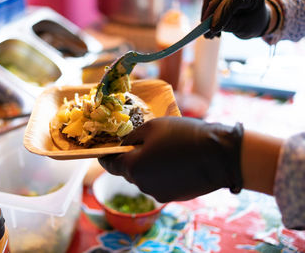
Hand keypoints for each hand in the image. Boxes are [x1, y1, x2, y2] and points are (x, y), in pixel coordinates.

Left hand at [98, 117, 243, 201]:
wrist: (219, 156)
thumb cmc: (183, 136)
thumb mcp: (153, 127)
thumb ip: (132, 137)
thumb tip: (125, 145)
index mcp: (133, 168)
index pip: (109, 164)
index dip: (105, 156)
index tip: (104, 150)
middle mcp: (142, 185)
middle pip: (128, 171)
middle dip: (130, 158)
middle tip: (140, 144)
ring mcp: (158, 194)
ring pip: (144, 178)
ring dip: (147, 166)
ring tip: (162, 151)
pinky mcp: (173, 197)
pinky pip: (159, 183)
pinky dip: (161, 174)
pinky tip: (175, 162)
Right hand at [201, 0, 268, 38]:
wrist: (255, 18)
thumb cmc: (253, 23)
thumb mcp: (245, 27)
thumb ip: (230, 25)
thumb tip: (211, 27)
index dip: (222, 12)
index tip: (213, 29)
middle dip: (210, 17)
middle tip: (207, 35)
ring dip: (206, 18)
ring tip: (210, 34)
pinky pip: (207, 3)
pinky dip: (206, 17)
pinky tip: (211, 29)